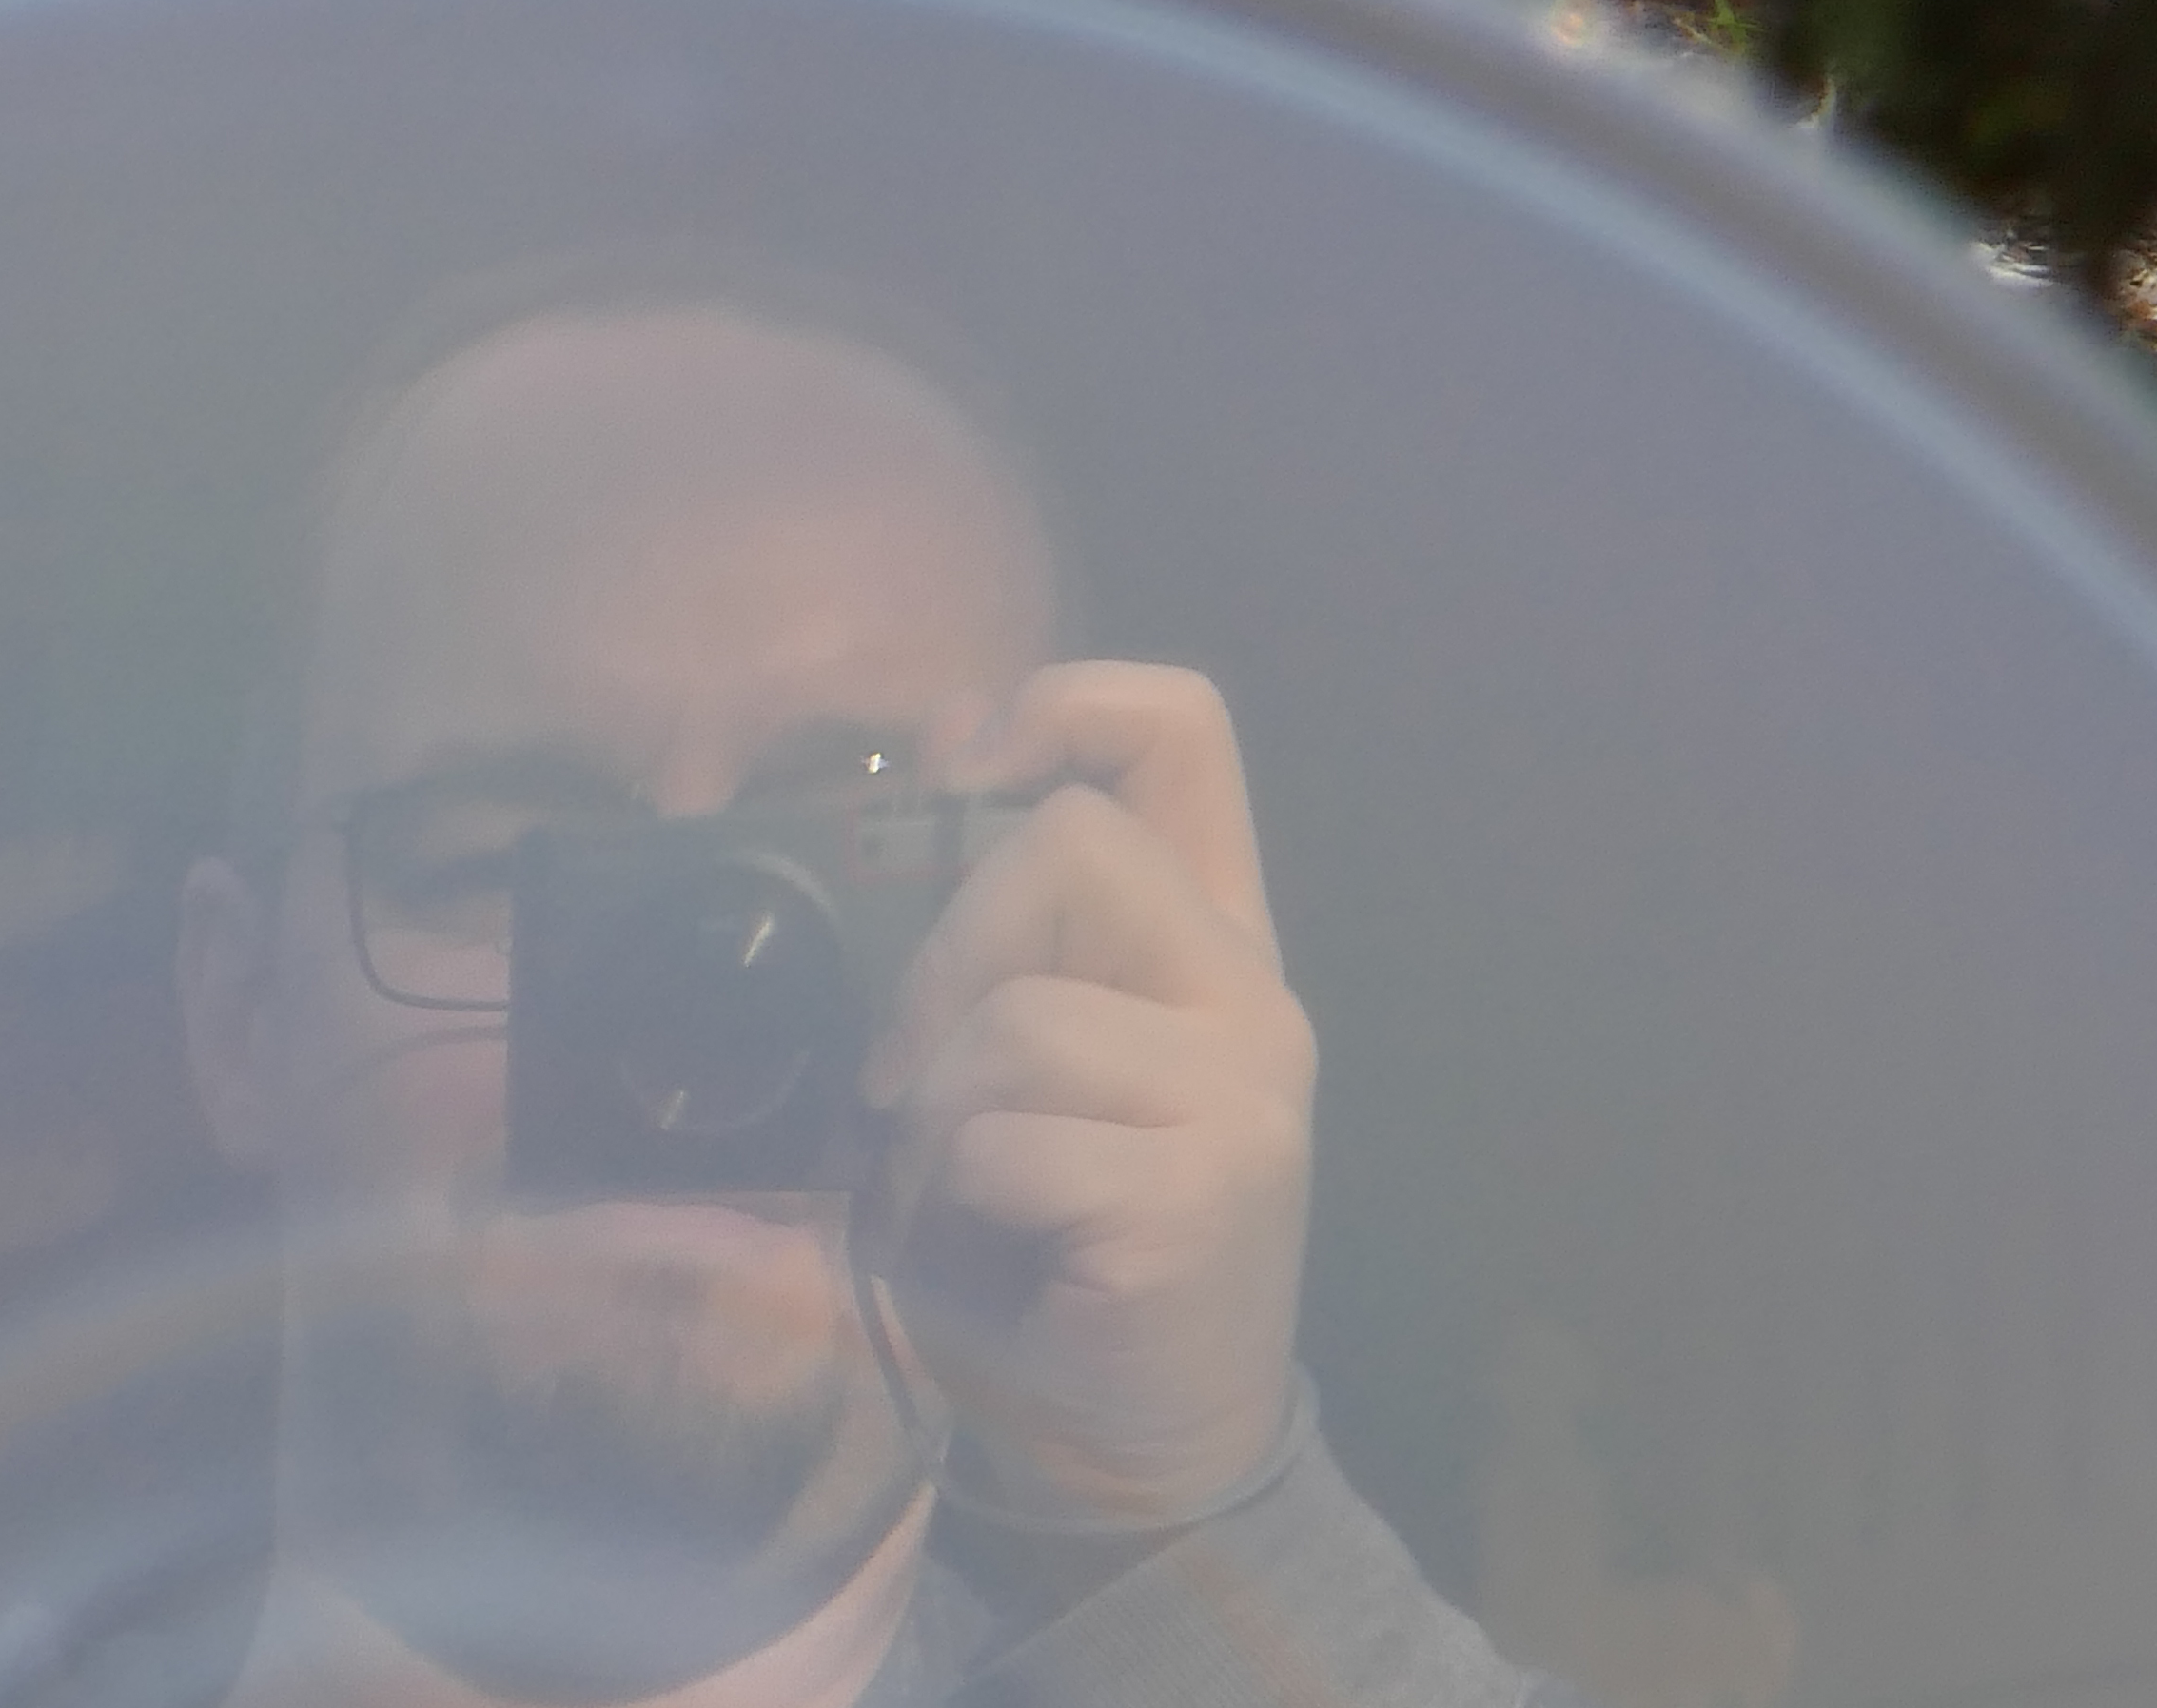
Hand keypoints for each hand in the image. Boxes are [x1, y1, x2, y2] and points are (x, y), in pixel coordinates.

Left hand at [867, 660, 1314, 1527]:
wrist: (1135, 1455)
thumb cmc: (1047, 1256)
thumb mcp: (1012, 1076)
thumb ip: (988, 950)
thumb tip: (905, 783)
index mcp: (1207, 942)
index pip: (1180, 731)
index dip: (1062, 701)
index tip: (957, 763)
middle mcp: (1251, 996)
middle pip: (1073, 843)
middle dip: (944, 955)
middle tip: (905, 1086)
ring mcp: (1245, 1090)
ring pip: (1019, 1013)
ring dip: (932, 1118)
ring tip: (947, 1202)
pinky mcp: (1208, 1188)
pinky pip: (1006, 1142)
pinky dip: (951, 1206)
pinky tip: (990, 1259)